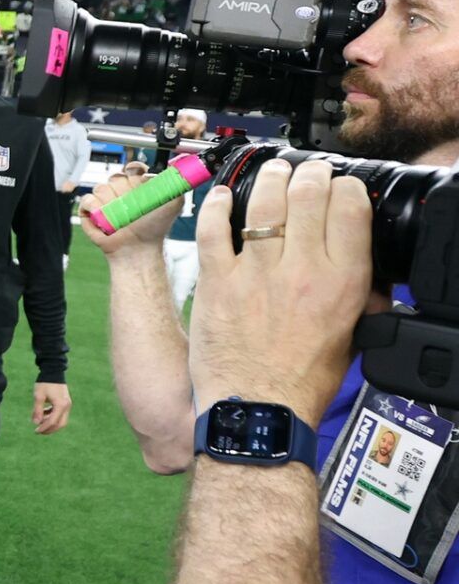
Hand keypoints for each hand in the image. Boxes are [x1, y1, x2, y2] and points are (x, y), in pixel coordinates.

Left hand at [31, 382, 70, 433]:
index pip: (53, 422)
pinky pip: (60, 414)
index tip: (35, 431)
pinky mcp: (65, 402)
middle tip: (38, 431)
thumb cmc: (44, 383)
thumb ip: (37, 410)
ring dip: (50, 423)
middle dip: (49, 429)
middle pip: (60, 424)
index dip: (44, 428)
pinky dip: (52, 416)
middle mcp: (66, 406)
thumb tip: (35, 423)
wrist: (53, 371)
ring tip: (39, 422)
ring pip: (61, 420)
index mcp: (60, 405)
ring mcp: (67, 404)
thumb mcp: (38, 396)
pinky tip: (43, 413)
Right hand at [77, 162, 179, 260]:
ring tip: (120, 216)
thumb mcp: (174, 203)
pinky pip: (88, 199)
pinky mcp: (90, 210)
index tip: (140, 180)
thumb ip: (175, 183)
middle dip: (124, 189)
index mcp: (137, 185)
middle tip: (133, 206)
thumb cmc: (155, 227)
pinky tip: (105, 218)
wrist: (139, 248)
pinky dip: (95, 207)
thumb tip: (169, 169)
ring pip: (101, 187)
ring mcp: (104, 200)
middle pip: (116, 176)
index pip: (132, 168)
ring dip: (111, 201)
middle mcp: (120, 190)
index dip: (134, 171)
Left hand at [188, 159, 373, 426]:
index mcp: (343, 282)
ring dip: (268, 179)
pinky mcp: (217, 283)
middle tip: (304, 173)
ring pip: (263, 203)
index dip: (343, 187)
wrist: (258, 409)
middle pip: (308, 194)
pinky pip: (213, 229)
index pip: (350, 207)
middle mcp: (302, 271)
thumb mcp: (353, 333)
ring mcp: (256, 274)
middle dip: (308, 174)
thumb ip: (361, 297)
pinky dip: (216, 206)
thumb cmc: (302, 379)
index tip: (337, 187)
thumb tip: (369, 274)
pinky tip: (222, 196)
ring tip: (270, 174)